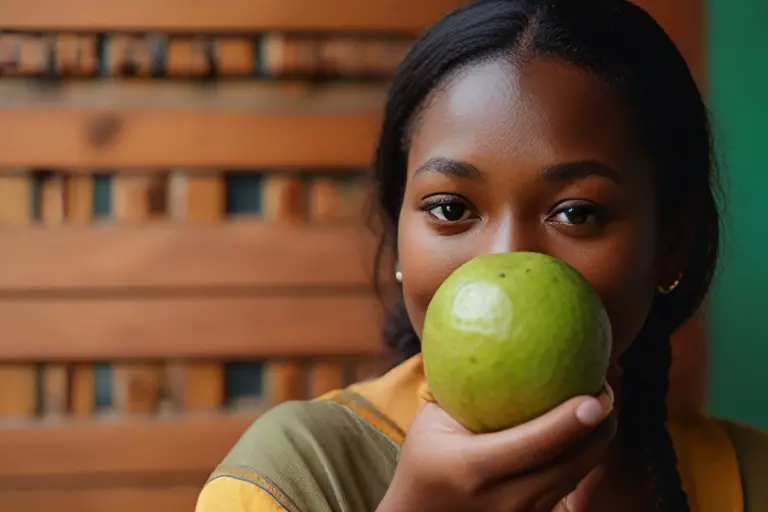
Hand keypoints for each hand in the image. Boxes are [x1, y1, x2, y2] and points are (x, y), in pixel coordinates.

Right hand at [377, 385, 615, 511]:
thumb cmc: (425, 454)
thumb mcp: (432, 419)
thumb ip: (461, 385)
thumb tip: (491, 328)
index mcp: (475, 468)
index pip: (533, 445)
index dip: (568, 423)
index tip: (596, 397)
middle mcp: (504, 498)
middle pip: (569, 465)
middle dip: (599, 429)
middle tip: (606, 389)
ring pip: (576, 477)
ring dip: (597, 442)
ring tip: (604, 404)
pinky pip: (568, 485)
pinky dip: (582, 456)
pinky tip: (588, 428)